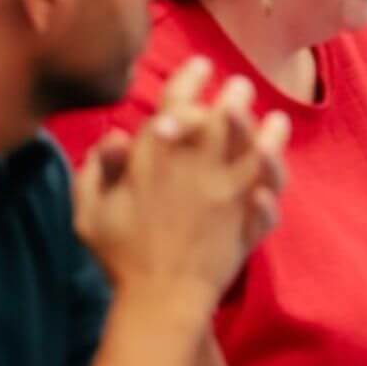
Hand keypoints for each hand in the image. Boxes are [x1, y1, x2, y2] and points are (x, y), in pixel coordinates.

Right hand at [72, 59, 284, 309]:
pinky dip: (276, 178)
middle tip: (240, 87)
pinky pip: (272, 190)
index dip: (190, 78)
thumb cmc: (118, 256)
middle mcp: (200, 165)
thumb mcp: (89, 212)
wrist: (159, 300)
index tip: (201, 65)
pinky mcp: (251, 217)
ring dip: (268, 130)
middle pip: (225, 115)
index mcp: (158, 157)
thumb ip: (97, 170)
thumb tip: (117, 135)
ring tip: (276, 119)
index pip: (177, 102)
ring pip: (259, 146)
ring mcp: (232, 190)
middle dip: (235, 96)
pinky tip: (277, 169)